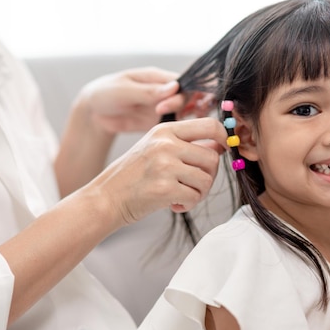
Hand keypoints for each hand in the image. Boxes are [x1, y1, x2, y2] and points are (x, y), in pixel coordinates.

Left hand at [78, 67, 182, 133]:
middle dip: (182, 107)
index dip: (180, 95)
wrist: (93, 113)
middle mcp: (164, 92)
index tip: (162, 106)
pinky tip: (175, 137)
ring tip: (177, 127)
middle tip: (162, 113)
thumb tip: (174, 87)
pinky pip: (175, 126)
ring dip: (187, 120)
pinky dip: (179, 131)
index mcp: (157, 78)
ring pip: (185, 113)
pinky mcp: (158, 123)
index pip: (182, 83)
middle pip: (187, 98)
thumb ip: (148, 91)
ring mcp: (162, 108)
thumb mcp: (124, 91)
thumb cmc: (106, 94)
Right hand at [85, 117, 227, 223]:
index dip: (223, 139)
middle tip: (194, 185)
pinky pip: (195, 197)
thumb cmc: (133, 176)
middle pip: (212, 157)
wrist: (106, 198)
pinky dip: (188, 204)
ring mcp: (164, 165)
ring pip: (206, 179)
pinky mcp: (164, 188)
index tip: (222, 152)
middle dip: (209, 176)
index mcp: (165, 130)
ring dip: (198, 193)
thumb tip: (220, 146)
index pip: (210, 125)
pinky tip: (174, 204)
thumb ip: (185, 145)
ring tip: (182, 195)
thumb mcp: (155, 148)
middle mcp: (165, 144)